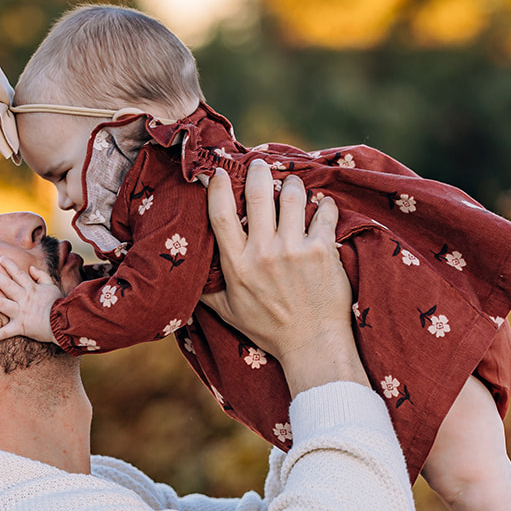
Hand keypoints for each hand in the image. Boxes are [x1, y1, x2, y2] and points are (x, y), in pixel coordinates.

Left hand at [0, 256, 62, 344]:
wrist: (64, 322)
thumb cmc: (60, 305)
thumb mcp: (52, 287)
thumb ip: (42, 276)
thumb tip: (31, 268)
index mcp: (32, 289)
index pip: (19, 274)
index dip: (9, 266)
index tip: (0, 258)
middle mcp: (24, 299)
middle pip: (7, 285)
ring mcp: (21, 313)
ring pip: (1, 304)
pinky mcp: (20, 327)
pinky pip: (5, 332)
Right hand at [201, 161, 365, 394]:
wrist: (312, 345)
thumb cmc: (270, 330)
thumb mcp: (229, 312)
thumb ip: (206, 291)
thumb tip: (185, 278)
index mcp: (236, 265)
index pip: (220, 215)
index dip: (217, 186)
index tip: (218, 171)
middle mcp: (263, 254)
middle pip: (257, 194)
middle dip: (258, 172)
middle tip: (260, 165)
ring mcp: (293, 250)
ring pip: (292, 196)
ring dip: (292, 183)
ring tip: (292, 183)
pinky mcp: (322, 251)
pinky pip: (324, 212)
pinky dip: (325, 205)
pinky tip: (323, 206)